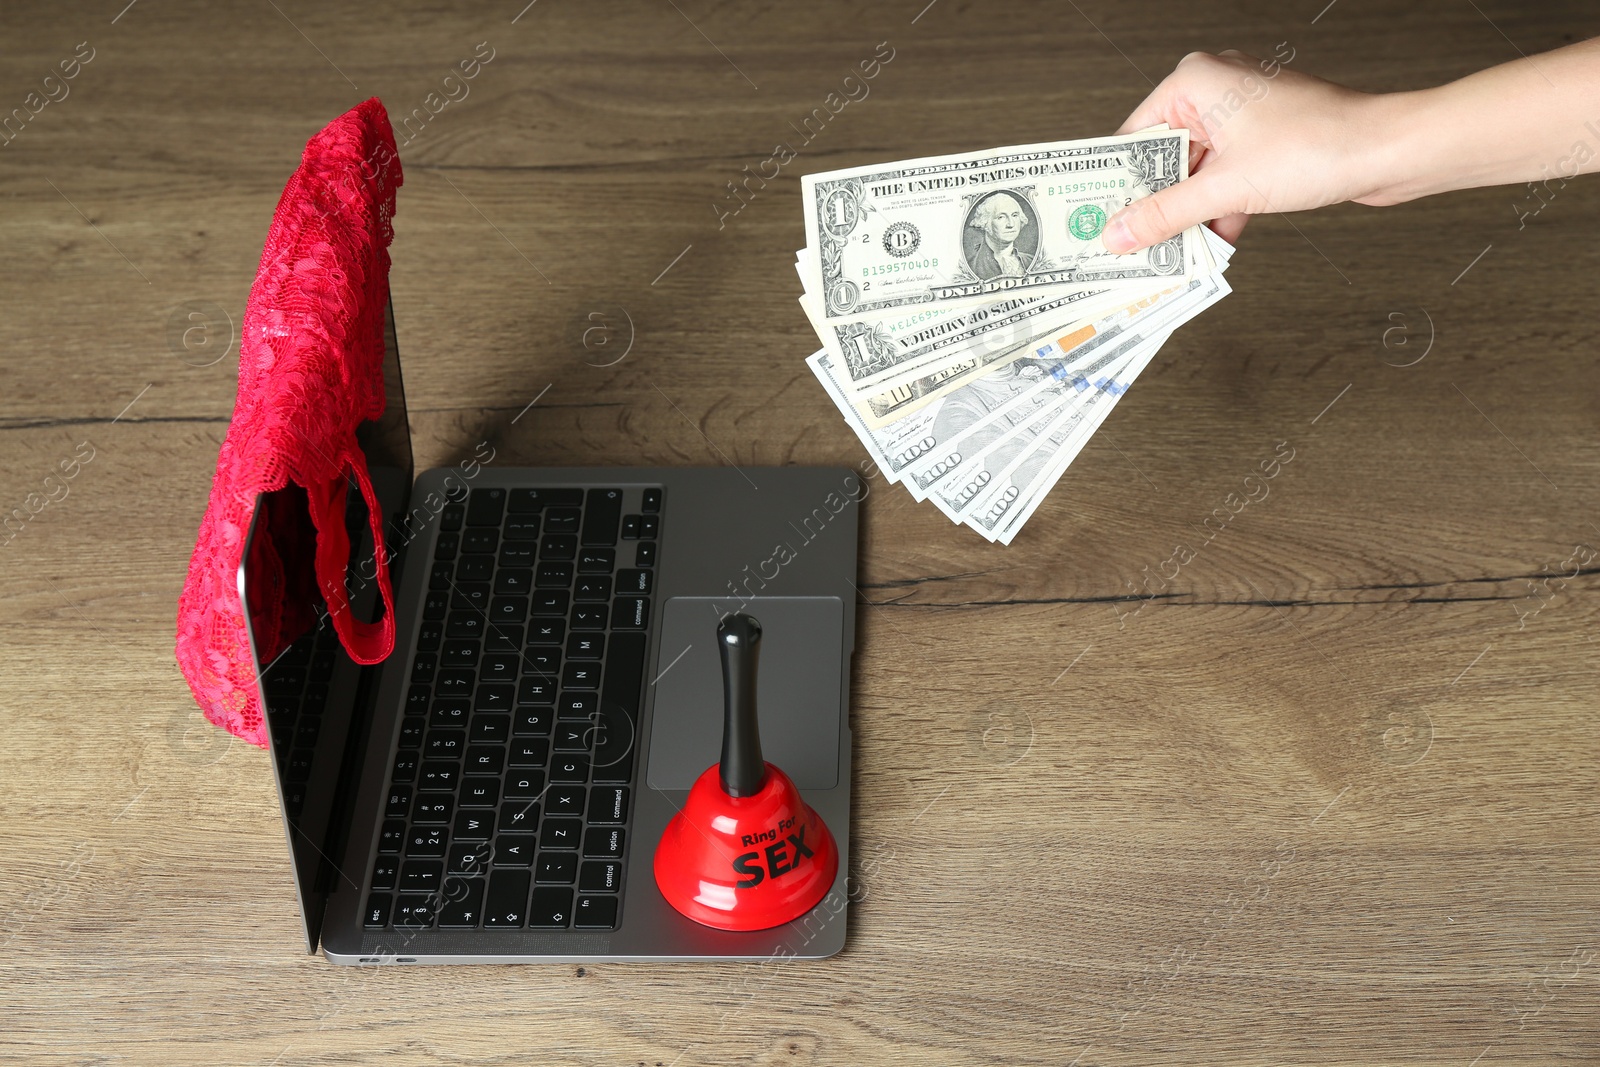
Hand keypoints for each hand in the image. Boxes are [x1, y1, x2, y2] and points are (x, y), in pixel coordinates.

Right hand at [1104, 50, 1395, 252]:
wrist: (1388, 151)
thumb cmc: (1318, 144)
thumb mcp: (1226, 188)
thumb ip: (1165, 213)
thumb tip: (1119, 234)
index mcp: (1195, 82)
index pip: (1134, 136)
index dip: (1115, 183)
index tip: (1094, 218)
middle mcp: (1215, 91)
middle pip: (1163, 158)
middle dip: (1152, 206)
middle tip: (1128, 246)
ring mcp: (1242, 118)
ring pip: (1195, 175)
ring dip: (1186, 217)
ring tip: (1167, 255)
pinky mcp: (1263, 144)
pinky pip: (1223, 181)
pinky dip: (1216, 212)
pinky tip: (1207, 247)